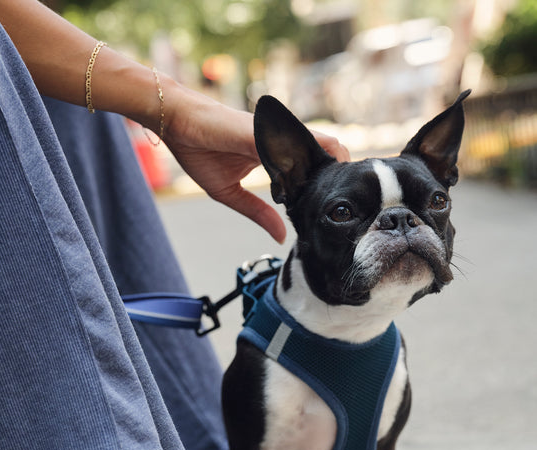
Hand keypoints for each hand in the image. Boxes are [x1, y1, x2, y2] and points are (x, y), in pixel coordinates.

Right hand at [161, 83, 348, 243]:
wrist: (178, 125)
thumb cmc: (200, 152)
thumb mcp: (231, 194)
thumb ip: (258, 212)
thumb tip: (281, 236)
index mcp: (275, 156)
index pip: (313, 170)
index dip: (329, 186)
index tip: (339, 207)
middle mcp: (281, 143)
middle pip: (329, 157)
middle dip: (346, 179)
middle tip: (358, 203)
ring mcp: (276, 136)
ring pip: (323, 148)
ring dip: (340, 168)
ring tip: (352, 191)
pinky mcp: (264, 133)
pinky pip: (297, 144)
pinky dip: (315, 158)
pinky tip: (331, 175)